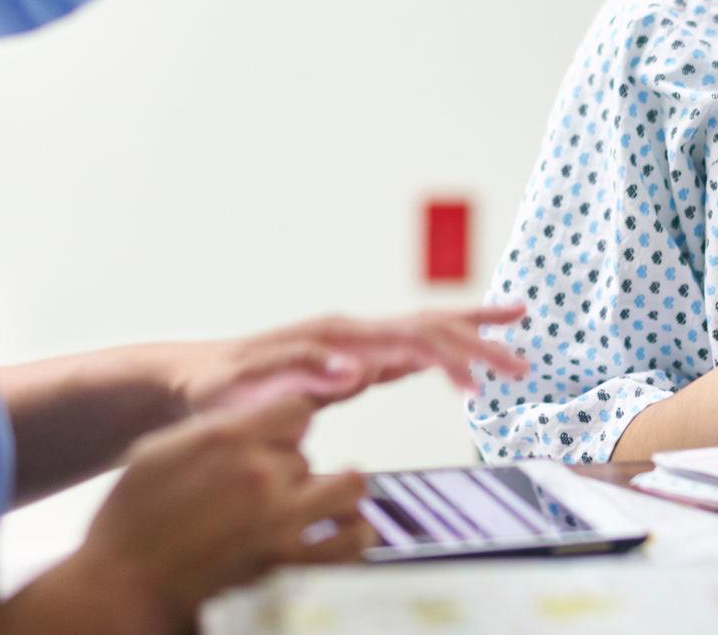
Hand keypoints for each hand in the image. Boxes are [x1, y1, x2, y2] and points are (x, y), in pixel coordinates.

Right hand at [63, 395, 373, 632]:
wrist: (123, 582)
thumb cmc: (131, 517)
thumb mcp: (161, 449)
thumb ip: (217, 430)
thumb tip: (254, 423)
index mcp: (230, 439)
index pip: (298, 408)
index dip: (286, 422)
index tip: (273, 436)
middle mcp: (262, 475)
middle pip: (307, 454)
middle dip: (288, 468)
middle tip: (265, 486)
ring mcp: (280, 521)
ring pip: (349, 486)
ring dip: (335, 493)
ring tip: (317, 502)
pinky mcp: (289, 563)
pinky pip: (352, 541)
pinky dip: (352, 534)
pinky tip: (336, 531)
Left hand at [171, 305, 530, 414]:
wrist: (195, 379)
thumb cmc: (218, 389)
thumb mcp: (250, 388)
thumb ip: (303, 374)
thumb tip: (358, 372)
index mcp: (337, 337)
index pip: (409, 342)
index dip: (448, 362)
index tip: (478, 389)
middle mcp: (352, 332)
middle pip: (430, 328)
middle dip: (479, 343)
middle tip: (522, 365)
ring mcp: (355, 341)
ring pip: (426, 329)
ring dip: (472, 335)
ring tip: (518, 333)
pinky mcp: (353, 356)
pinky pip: (410, 344)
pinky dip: (446, 342)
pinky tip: (468, 349)